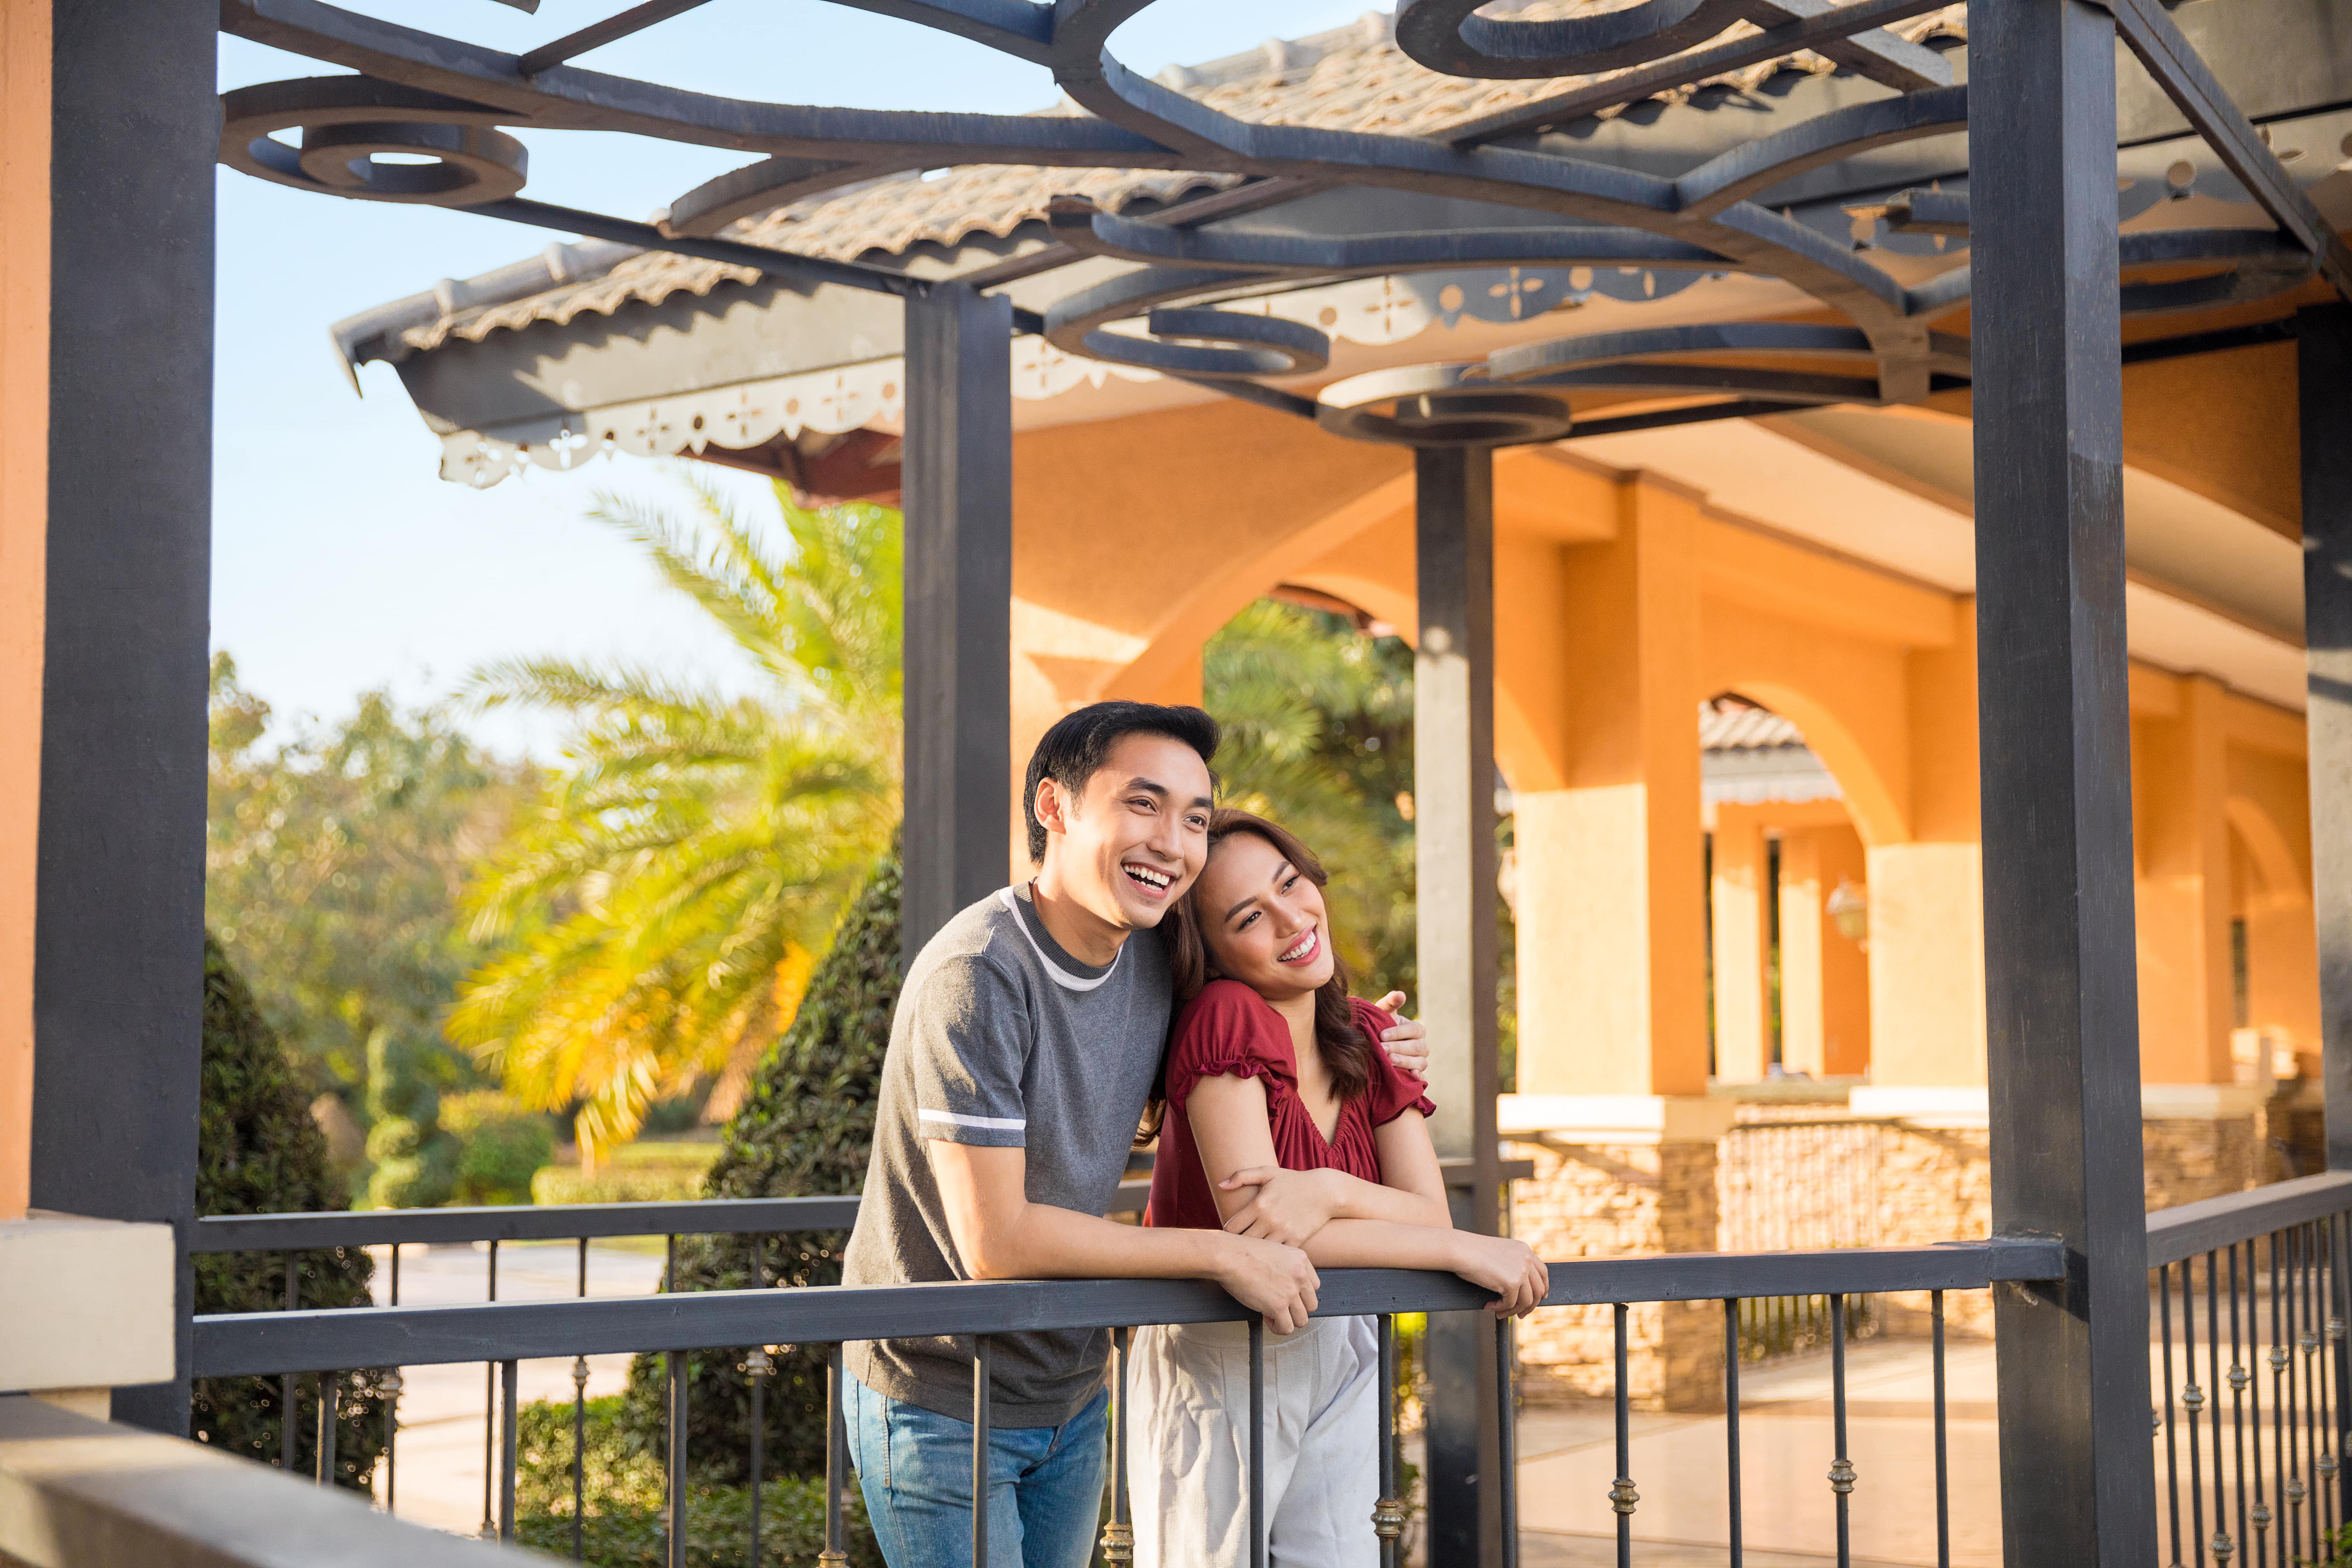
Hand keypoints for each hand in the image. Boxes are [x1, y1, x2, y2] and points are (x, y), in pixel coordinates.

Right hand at [1213, 1234, 1321, 1333]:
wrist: (1229, 1256)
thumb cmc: (1242, 1251)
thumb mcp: (1274, 1250)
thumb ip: (1286, 1265)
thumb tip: (1284, 1282)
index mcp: (1301, 1259)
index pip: (1314, 1286)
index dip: (1300, 1294)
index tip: (1287, 1295)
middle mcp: (1300, 1275)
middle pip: (1311, 1304)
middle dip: (1295, 1309)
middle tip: (1279, 1307)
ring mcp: (1290, 1291)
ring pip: (1302, 1319)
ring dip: (1288, 1320)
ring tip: (1272, 1314)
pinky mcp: (1278, 1306)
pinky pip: (1287, 1327)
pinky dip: (1277, 1327)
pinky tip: (1266, 1318)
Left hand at [1218, 1166, 1343, 1245]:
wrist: (1325, 1191)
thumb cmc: (1293, 1181)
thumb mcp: (1267, 1173)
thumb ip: (1241, 1176)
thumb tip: (1220, 1186)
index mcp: (1259, 1204)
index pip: (1231, 1228)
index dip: (1227, 1233)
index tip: (1229, 1235)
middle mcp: (1269, 1220)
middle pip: (1243, 1242)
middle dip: (1238, 1245)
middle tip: (1237, 1247)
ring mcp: (1284, 1232)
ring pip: (1260, 1251)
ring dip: (1255, 1252)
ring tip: (1252, 1253)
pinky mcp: (1297, 1241)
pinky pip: (1279, 1256)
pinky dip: (1273, 1257)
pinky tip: (1270, 1255)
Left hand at [1374, 993, 1428, 1078]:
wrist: (1374, 1046)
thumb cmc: (1380, 1027)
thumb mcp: (1382, 1013)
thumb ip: (1390, 1003)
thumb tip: (1400, 994)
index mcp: (1417, 1029)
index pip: (1413, 1030)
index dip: (1399, 1033)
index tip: (1382, 1035)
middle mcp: (1422, 1045)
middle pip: (1417, 1047)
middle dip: (1399, 1048)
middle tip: (1382, 1049)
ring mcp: (1420, 1061)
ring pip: (1420, 1062)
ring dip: (1405, 1062)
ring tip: (1390, 1061)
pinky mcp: (1416, 1074)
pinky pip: (1422, 1078)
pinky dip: (1418, 1078)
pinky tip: (1409, 1077)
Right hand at [1450, 1234, 1549, 1317]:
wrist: (1460, 1250)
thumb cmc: (1471, 1251)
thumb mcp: (1499, 1253)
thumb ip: (1512, 1263)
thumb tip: (1517, 1286)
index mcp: (1524, 1250)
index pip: (1542, 1272)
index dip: (1543, 1287)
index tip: (1540, 1298)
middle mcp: (1526, 1259)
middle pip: (1538, 1289)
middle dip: (1531, 1305)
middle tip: (1521, 1314)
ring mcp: (1521, 1271)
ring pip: (1527, 1300)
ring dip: (1514, 1310)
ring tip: (1501, 1314)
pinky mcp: (1512, 1283)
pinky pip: (1510, 1303)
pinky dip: (1500, 1308)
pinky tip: (1489, 1307)